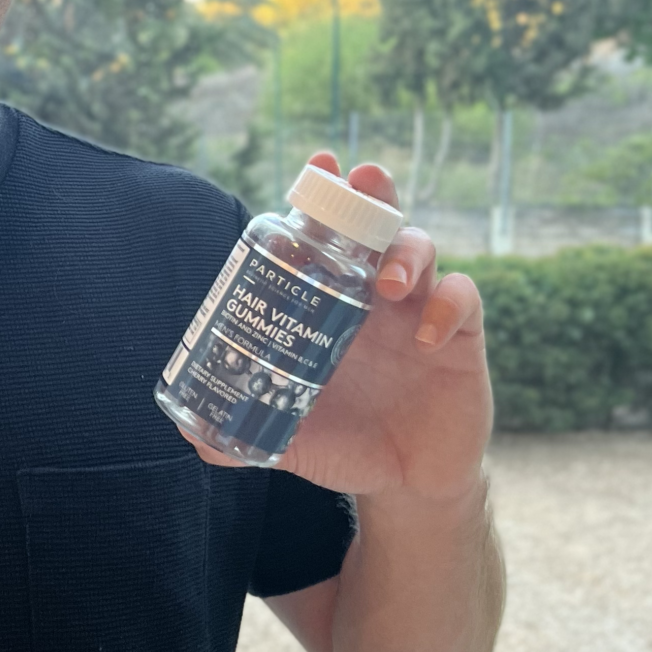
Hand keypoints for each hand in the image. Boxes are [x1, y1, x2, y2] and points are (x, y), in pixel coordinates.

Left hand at [184, 152, 490, 506]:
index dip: (326, 198)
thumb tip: (188, 433)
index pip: (331, 236)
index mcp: (333, 303)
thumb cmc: (347, 443)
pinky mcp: (461, 341)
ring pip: (422, 251)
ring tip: (387, 283)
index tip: (318, 166)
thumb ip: (244, 432)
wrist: (405, 485)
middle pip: (380, 224)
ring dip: (406, 254)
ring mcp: (420, 313)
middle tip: (360, 178)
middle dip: (373, 194)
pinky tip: (425, 336)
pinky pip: (463, 302)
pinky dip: (447, 309)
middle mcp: (377, 297)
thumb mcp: (293, 436)